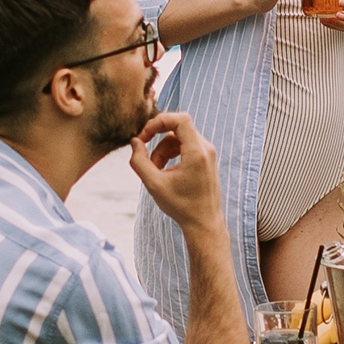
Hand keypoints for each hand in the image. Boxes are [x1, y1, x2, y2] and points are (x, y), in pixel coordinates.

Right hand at [129, 111, 223, 235]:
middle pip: (177, 129)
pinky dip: (172, 155)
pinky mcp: (206, 159)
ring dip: (163, 151)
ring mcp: (208, 154)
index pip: (180, 119)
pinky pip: (185, 146)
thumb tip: (135, 141)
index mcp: (197, 152)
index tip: (144, 136)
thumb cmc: (181, 206)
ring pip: (179, 139)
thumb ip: (139, 161)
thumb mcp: (154, 184)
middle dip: (158, 141)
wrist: (204, 224)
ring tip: (156, 171)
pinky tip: (165, 172)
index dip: (159, 121)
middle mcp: (206, 149)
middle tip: (146, 158)